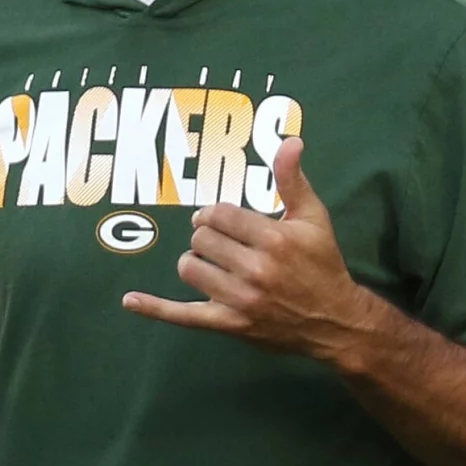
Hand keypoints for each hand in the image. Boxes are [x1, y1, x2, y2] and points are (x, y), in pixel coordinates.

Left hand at [123, 138, 373, 360]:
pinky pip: (183, 315)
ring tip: (212, 263)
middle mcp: (256, 270)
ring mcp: (240, 300)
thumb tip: (289, 141)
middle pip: (201, 239)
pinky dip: (155, 308)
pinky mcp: (229, 324)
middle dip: (206, 237)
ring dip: (195, 262)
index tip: (220, 219)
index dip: (213, 215)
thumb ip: (293, 179)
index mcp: (273, 239)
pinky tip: (129, 300)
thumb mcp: (313, 217)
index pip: (218, 215)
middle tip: (222, 243)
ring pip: (189, 268)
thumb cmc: (322, 264)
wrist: (335, 321)